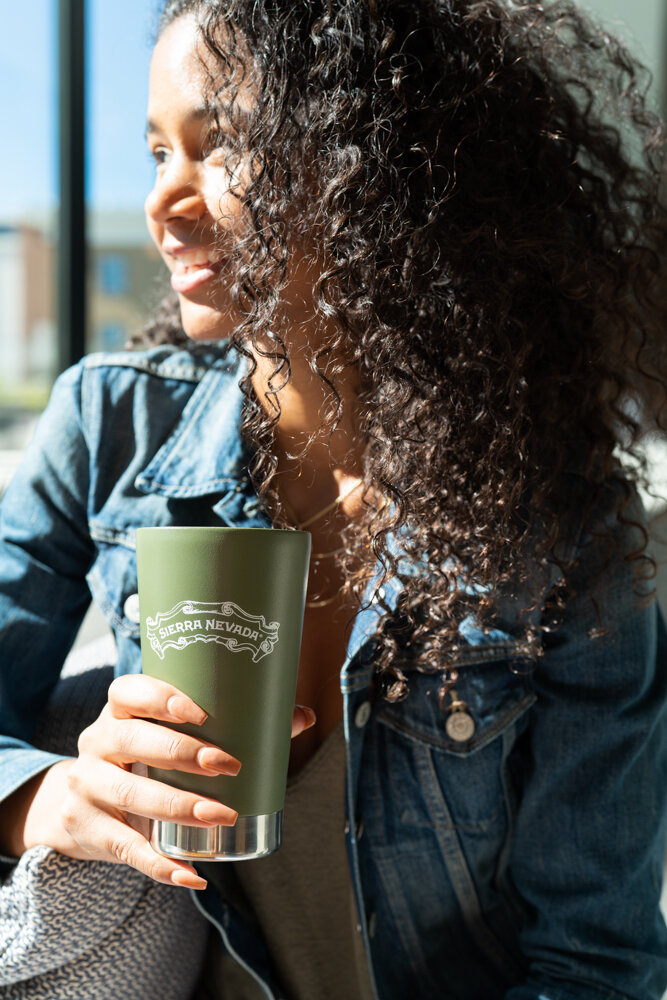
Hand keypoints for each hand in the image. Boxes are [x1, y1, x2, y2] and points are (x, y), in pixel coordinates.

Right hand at [2, 675, 315, 889]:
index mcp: (119, 711)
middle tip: (228, 764)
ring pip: (131, 795)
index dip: (159, 697)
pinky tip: (194, 875)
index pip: (128, 691)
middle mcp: (97, 742)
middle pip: (132, 740)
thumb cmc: (146, 758)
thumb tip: (303, 716)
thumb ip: (235, 724)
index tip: (200, 712)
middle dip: (182, 753)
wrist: (79, 804)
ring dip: (179, 806)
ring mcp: (87, 787)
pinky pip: (126, 849)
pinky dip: (162, 865)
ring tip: (222, 815)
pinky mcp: (88, 830)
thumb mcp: (172, 736)